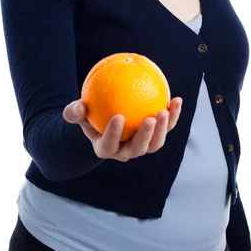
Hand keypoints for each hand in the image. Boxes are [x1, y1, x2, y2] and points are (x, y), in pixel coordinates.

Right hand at [63, 97, 182, 161]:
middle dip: (146, 136)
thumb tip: (79, 107)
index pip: (109, 145)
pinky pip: (166, 127)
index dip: (114, 134)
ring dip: (163, 129)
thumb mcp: (76, 112)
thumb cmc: (89, 114)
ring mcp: (142, 145)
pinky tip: (177, 99)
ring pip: (155, 143)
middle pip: (138, 149)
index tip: (118, 117)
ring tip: (166, 110)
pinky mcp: (155, 135)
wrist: (104, 118)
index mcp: (105, 147)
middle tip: (150, 118)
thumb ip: (74, 112)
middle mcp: (125, 151)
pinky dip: (173, 115)